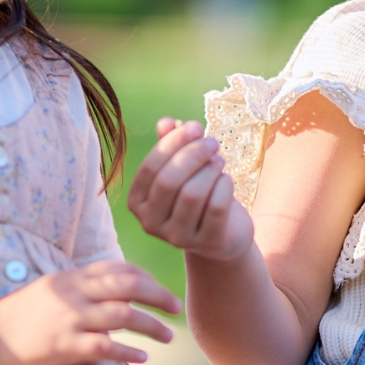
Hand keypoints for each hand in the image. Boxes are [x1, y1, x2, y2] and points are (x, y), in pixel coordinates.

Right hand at [0, 261, 179, 364]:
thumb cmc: (20, 316)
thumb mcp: (51, 290)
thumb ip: (80, 287)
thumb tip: (113, 292)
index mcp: (72, 278)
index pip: (119, 268)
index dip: (147, 278)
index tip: (160, 291)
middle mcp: (73, 294)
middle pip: (128, 286)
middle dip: (158, 295)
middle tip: (176, 307)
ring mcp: (69, 319)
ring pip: (123, 315)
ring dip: (151, 325)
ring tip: (168, 335)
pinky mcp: (63, 346)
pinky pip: (104, 346)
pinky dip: (127, 351)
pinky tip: (142, 357)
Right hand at [127, 118, 253, 260]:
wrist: (223, 234)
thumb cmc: (198, 195)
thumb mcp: (183, 169)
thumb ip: (171, 145)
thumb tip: (166, 121)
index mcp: (137, 202)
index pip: (150, 168)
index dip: (173, 143)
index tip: (195, 127)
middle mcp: (151, 223)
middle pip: (169, 181)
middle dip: (193, 155)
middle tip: (212, 143)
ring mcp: (177, 237)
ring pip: (193, 194)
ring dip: (210, 170)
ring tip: (219, 162)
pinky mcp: (206, 242)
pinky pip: (216, 207)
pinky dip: (224, 186)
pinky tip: (226, 180)